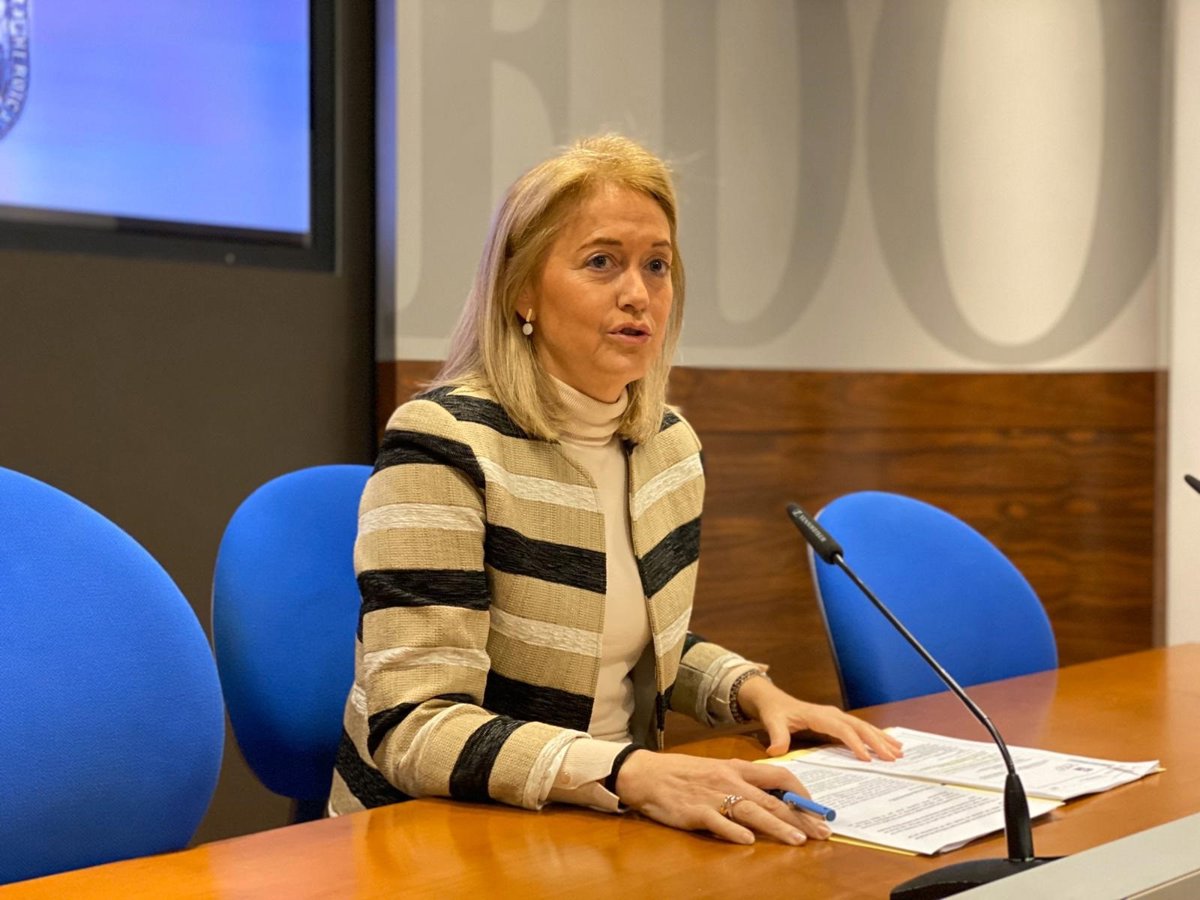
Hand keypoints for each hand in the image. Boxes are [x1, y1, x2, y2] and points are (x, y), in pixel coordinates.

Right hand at [615, 751, 832, 845]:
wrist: (646, 773)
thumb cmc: (683, 774)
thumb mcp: (717, 770)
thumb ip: (743, 782)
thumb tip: (773, 798)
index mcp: (737, 767)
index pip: (778, 775)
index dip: (801, 792)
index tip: (817, 808)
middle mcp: (730, 780)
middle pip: (772, 799)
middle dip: (800, 816)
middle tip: (822, 832)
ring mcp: (713, 796)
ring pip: (752, 811)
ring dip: (777, 827)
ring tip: (797, 840)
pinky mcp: (695, 812)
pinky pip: (718, 822)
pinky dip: (733, 831)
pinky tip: (748, 840)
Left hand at [736, 676, 903, 760]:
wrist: (774, 700)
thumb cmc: (775, 712)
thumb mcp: (772, 723)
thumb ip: (777, 736)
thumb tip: (776, 751)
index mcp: (819, 715)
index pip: (841, 729)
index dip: (854, 743)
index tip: (866, 759)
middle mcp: (832, 714)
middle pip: (859, 727)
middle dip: (876, 742)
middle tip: (893, 758)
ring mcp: (837, 716)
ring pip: (864, 726)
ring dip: (881, 738)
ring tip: (899, 752)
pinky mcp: (838, 720)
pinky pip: (861, 728)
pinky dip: (876, 735)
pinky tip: (890, 743)